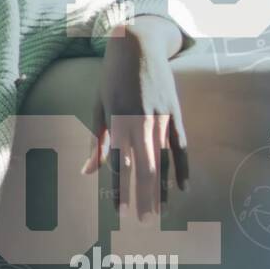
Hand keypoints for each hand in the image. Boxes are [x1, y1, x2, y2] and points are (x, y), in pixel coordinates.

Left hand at [81, 16, 190, 222]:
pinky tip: (183, 188)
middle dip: (143, 197)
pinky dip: (183, 167)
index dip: (118, 190)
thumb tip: (87, 172)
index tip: (119, 213)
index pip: (117, 165)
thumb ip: (96, 141)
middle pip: (143, 168)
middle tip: (144, 222)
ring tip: (161, 211)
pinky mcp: (175, 113)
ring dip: (162, 188)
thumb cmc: (111, 78)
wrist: (137, 46)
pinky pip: (181, 146)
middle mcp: (139, 122)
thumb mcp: (98, 106)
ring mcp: (160, 118)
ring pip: (163, 161)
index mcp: (116, 122)